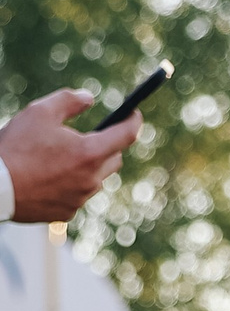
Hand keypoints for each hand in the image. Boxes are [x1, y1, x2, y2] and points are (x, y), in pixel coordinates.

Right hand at [0, 89, 140, 224]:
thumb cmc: (15, 147)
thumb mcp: (39, 112)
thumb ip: (69, 100)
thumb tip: (89, 98)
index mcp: (90, 153)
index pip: (127, 135)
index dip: (133, 121)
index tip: (133, 114)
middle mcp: (91, 179)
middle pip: (114, 159)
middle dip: (106, 146)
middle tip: (87, 136)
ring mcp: (80, 199)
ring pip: (95, 179)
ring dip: (87, 167)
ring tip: (61, 157)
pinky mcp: (67, 212)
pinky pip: (78, 195)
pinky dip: (71, 184)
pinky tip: (50, 176)